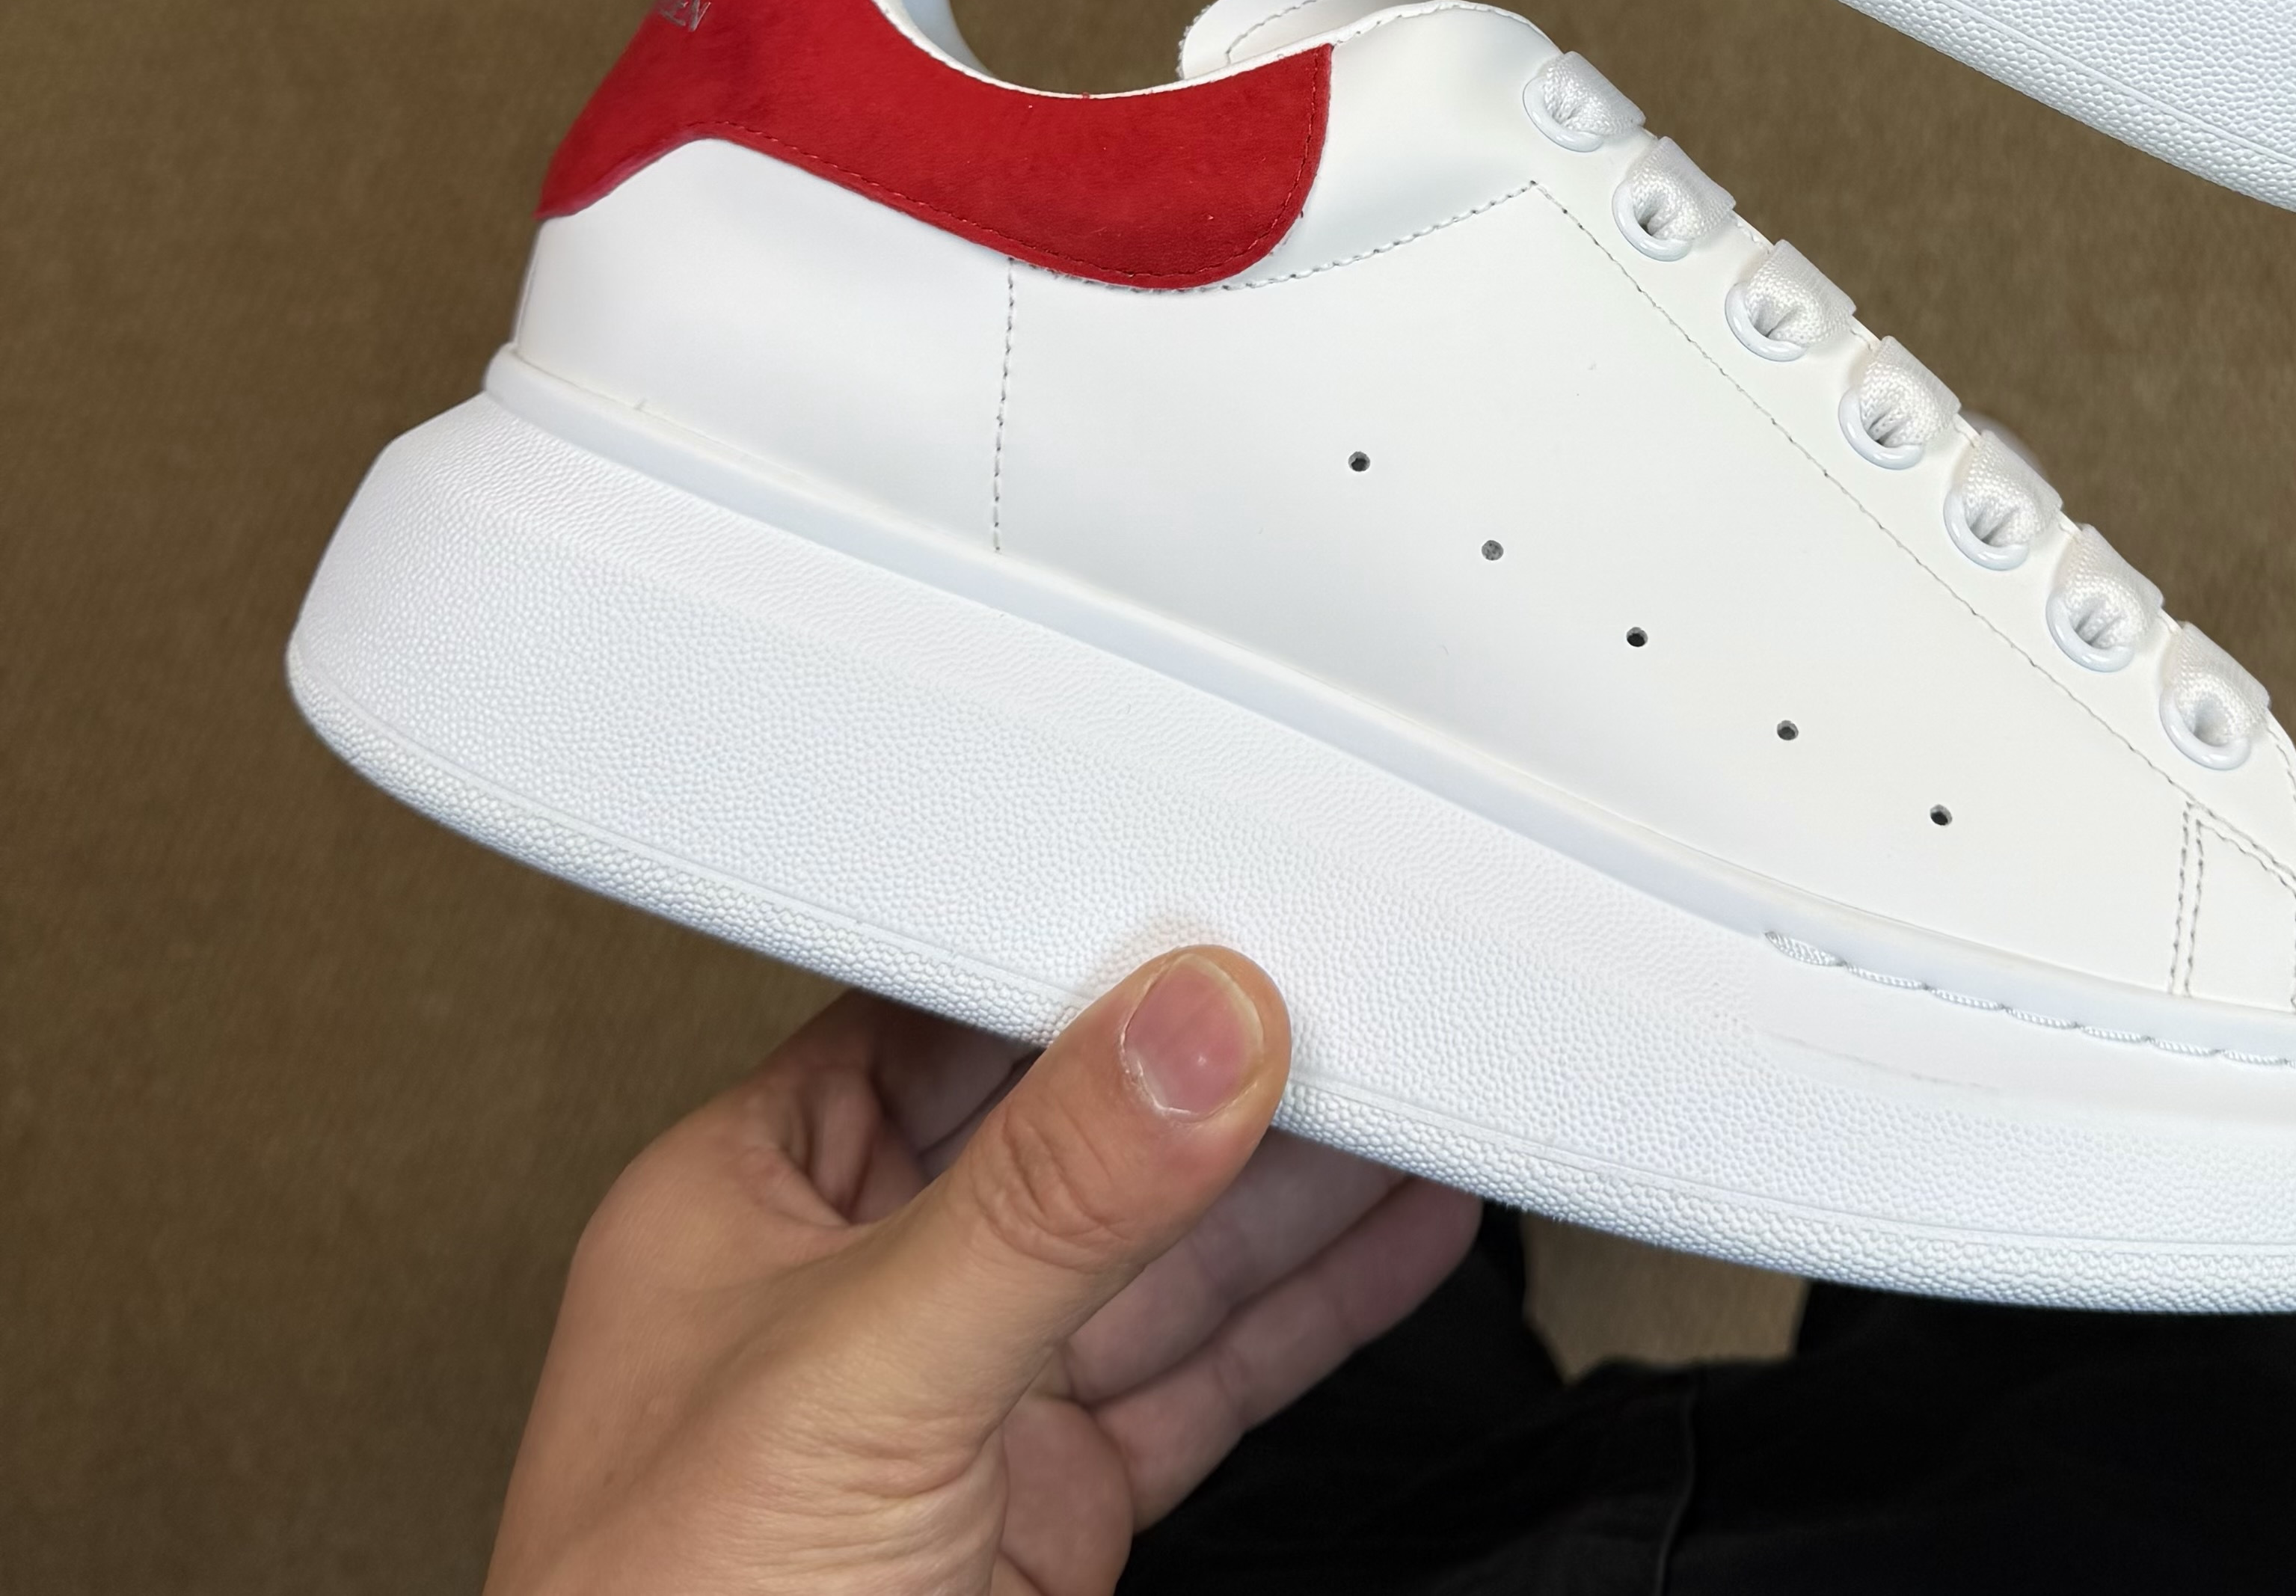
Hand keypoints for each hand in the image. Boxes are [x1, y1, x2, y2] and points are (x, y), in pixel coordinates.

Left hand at [485, 953, 1478, 1595]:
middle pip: (1079, 1125)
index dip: (1085, 951)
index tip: (1230, 898)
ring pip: (1167, 1251)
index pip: (941, 1014)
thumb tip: (1192, 1030)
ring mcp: (964, 1406)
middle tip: (1375, 981)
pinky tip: (1400, 1236)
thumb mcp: (858, 1383)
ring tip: (1434, 1083)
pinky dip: (1314, 1308)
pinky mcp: (1051, 1511)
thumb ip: (1044, 1201)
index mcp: (747, 1204)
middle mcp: (855, 1289)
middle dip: (1227, 1061)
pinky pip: (1205, 1373)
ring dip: (1304, 1179)